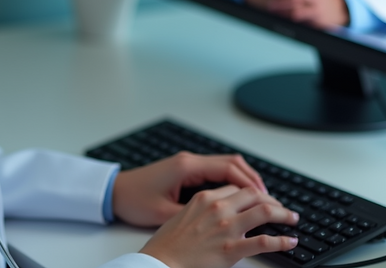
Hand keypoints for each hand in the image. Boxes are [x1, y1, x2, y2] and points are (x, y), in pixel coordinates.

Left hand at [112, 152, 265, 227]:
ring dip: (244, 179)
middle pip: (232, 163)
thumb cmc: (135, 200)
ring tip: (260, 198)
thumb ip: (195, 215)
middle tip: (270, 200)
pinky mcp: (184, 170)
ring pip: (226, 165)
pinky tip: (238, 196)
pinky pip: (215, 171)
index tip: (267, 199)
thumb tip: (221, 224)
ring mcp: (187, 164)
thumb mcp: (166, 213)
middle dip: (254, 180)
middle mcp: (190, 161)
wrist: (114, 192)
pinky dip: (231, 180)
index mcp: (187, 167)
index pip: (230, 169)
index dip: (251, 184)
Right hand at [139, 186, 298, 267]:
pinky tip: (291, 242)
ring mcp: (227, 228)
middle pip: (254, 194)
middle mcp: (219, 208)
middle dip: (272, 199)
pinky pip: (265, 242)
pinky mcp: (233, 249)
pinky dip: (282, 241)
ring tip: (292, 218)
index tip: (259, 198)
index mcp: (205, 198)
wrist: (160, 261)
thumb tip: (214, 210)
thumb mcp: (180, 215)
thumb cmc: (166, 243)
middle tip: (280, 207)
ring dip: (284, 214)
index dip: (252, 192)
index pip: (236, 188)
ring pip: (265, 211)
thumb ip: (200, 209)